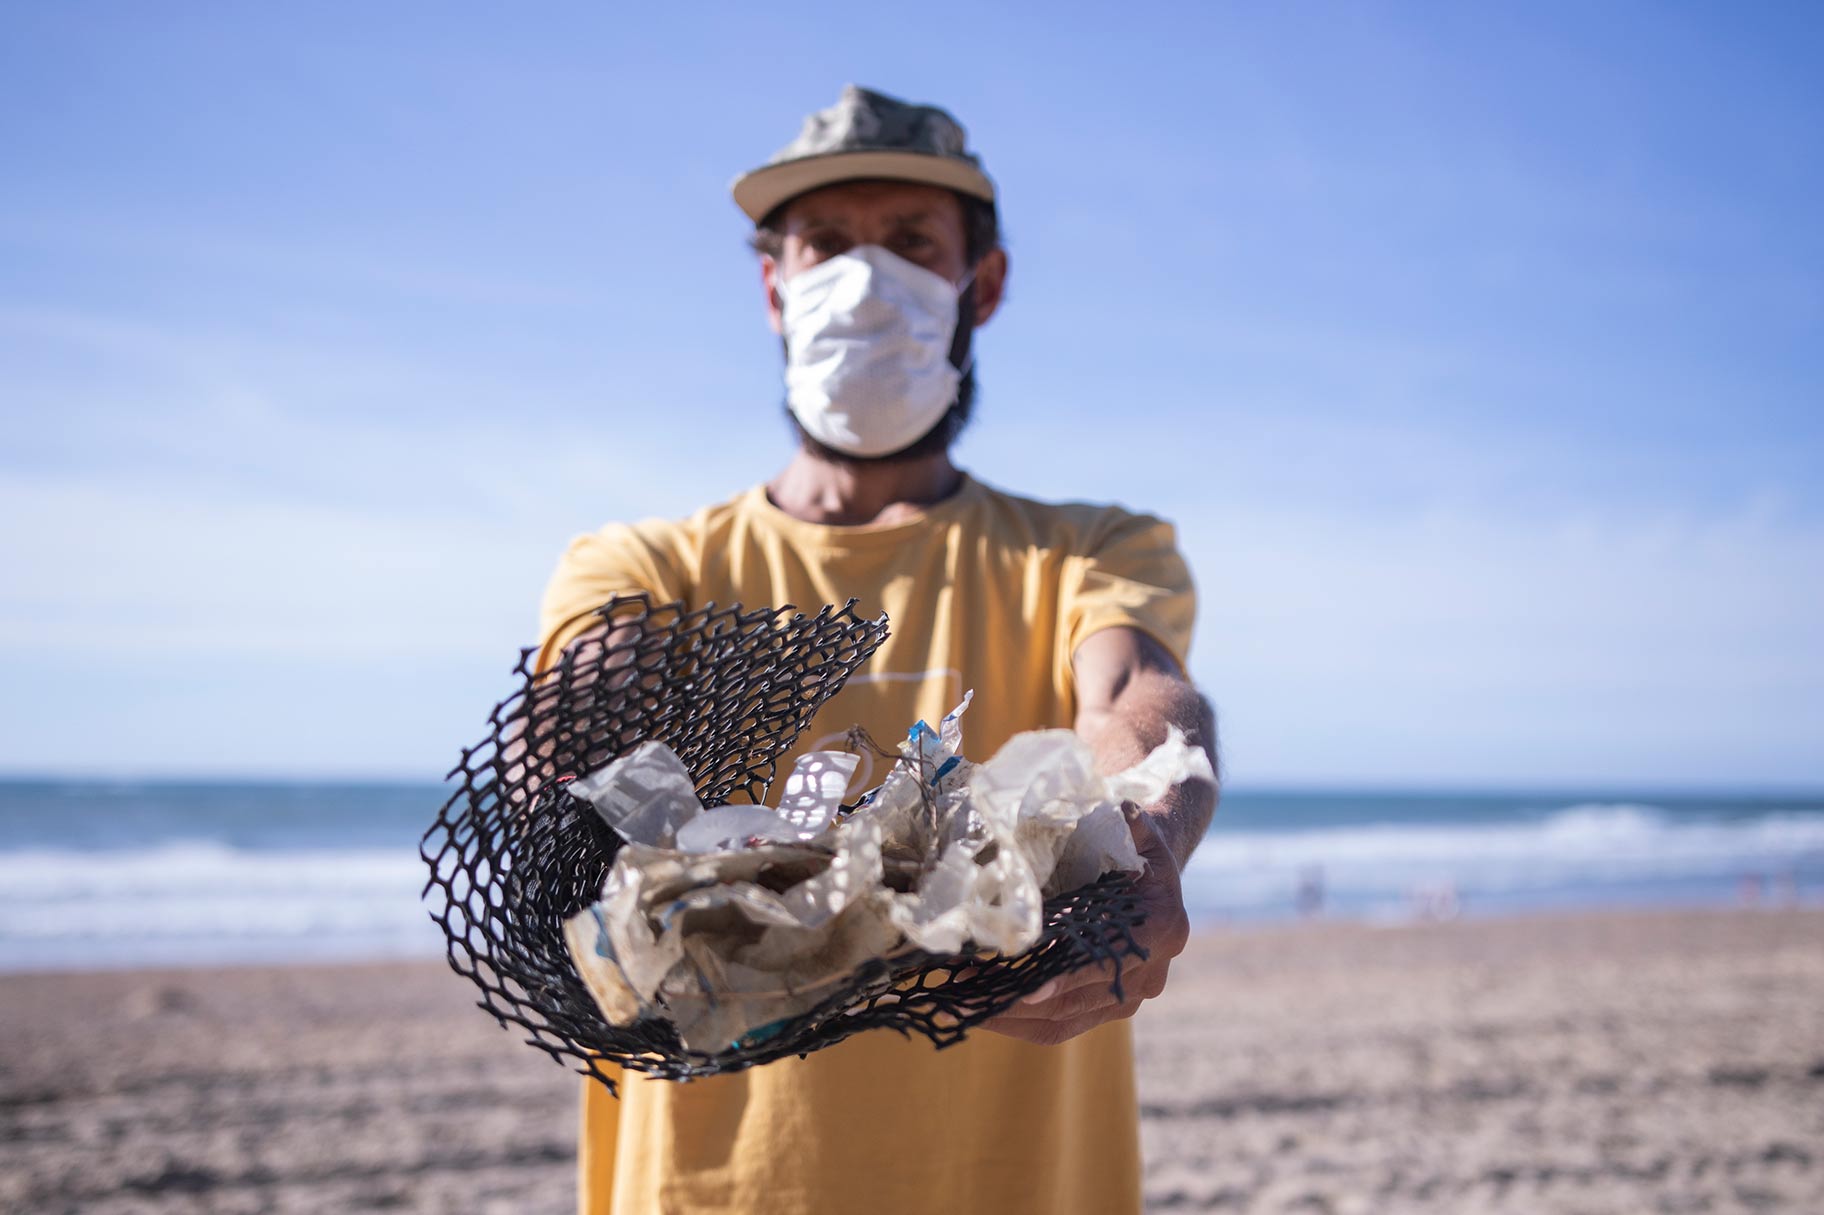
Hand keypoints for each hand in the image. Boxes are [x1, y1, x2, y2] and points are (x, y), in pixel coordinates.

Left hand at [982, 815, 1190, 1045]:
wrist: (1146, 875)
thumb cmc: (1129, 845)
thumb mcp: (1134, 828)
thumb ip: (1127, 822)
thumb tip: (1120, 810)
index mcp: (1162, 927)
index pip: (1112, 959)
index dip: (1070, 975)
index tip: (1028, 987)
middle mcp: (1150, 973)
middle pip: (1078, 998)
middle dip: (1018, 999)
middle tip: (965, 993)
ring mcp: (1128, 997)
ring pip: (1063, 1020)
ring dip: (1007, 1016)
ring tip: (956, 1004)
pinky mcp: (1104, 1009)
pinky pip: (1058, 1026)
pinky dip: (1016, 1023)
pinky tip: (976, 1010)